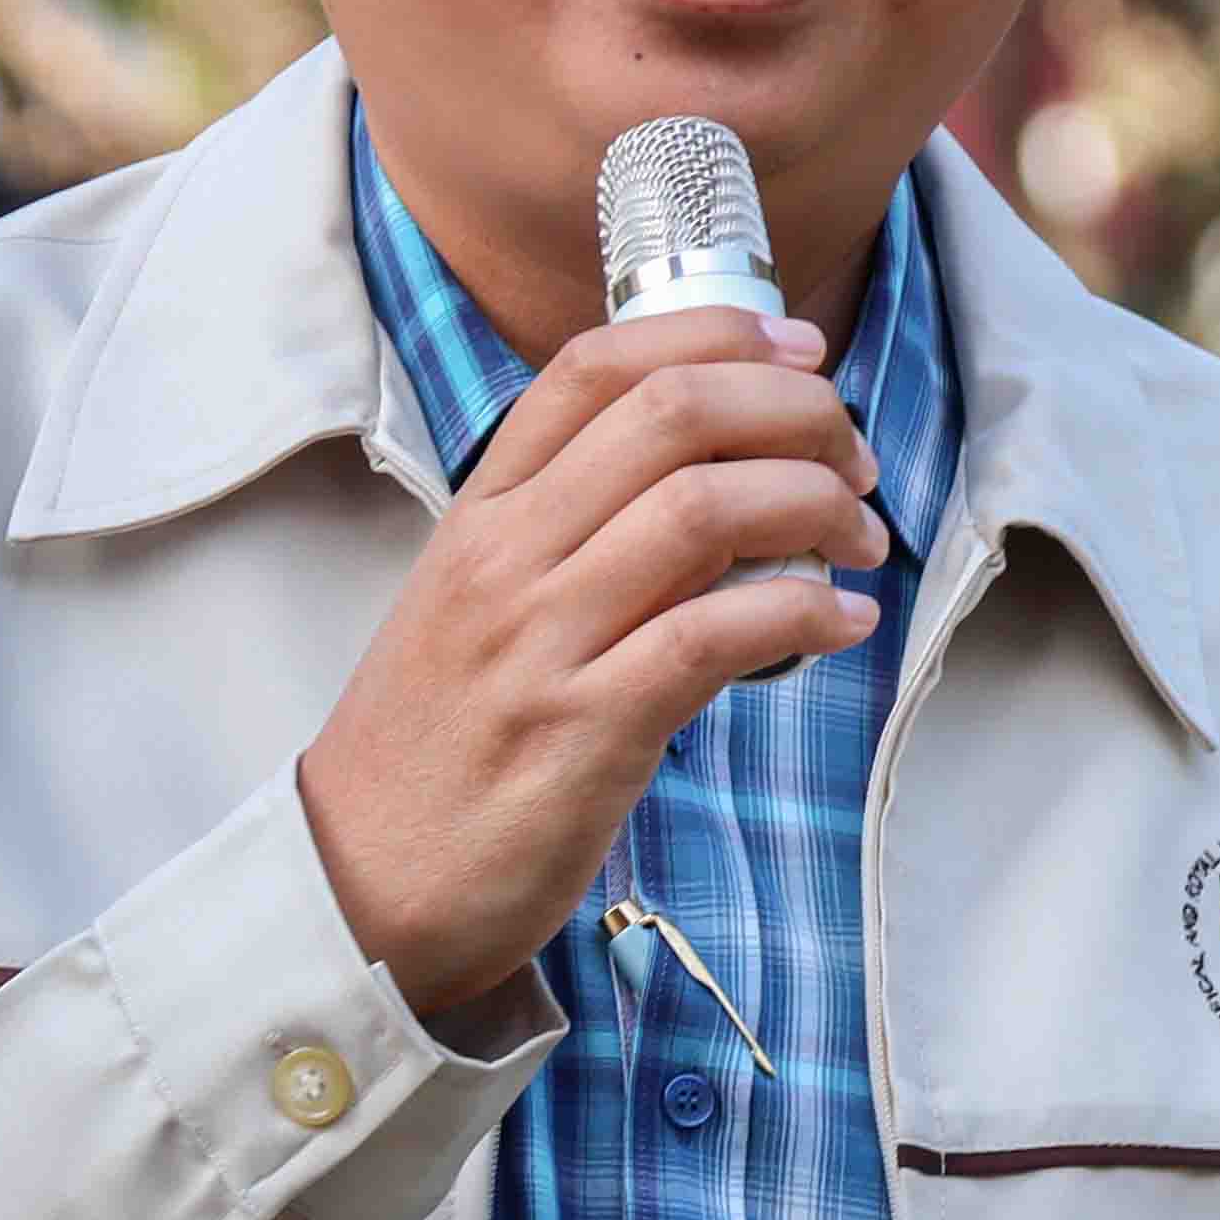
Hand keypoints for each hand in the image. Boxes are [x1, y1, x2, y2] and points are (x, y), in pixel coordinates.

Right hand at [296, 305, 887, 1015]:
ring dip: (816, 506)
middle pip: (672, 414)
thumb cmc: (438, 743)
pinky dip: (803, 613)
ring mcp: (542, 640)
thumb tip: (720, 475)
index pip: (596, 365)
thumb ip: (576, 530)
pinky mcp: (585, 730)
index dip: (717, 334)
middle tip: (853, 460)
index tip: (799, 351)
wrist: (358, 885)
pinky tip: (844, 622)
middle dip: (796, 413)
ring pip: (704, 508)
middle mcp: (507, 555)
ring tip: (860, 539)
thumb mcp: (477, 602)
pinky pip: (714, 636)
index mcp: (482, 511)